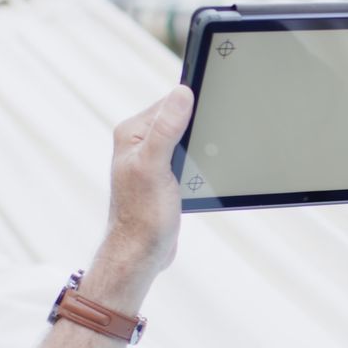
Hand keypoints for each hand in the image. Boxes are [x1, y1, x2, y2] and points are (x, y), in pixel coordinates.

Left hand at [101, 85, 193, 278]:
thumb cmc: (143, 216)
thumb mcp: (155, 167)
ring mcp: (153, 159)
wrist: (141, 252)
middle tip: (210, 144)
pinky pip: (188, 157)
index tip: (215, 107)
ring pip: (187, 139)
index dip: (193, 104)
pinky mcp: (165, 175)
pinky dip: (200, 162)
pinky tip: (202, 174)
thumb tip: (182, 94)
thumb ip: (166, 130)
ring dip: (202, 148)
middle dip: (199, 128)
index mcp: (132, 133)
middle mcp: (140, 142)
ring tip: (201, 165)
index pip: (169, 102)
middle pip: (180, 119)